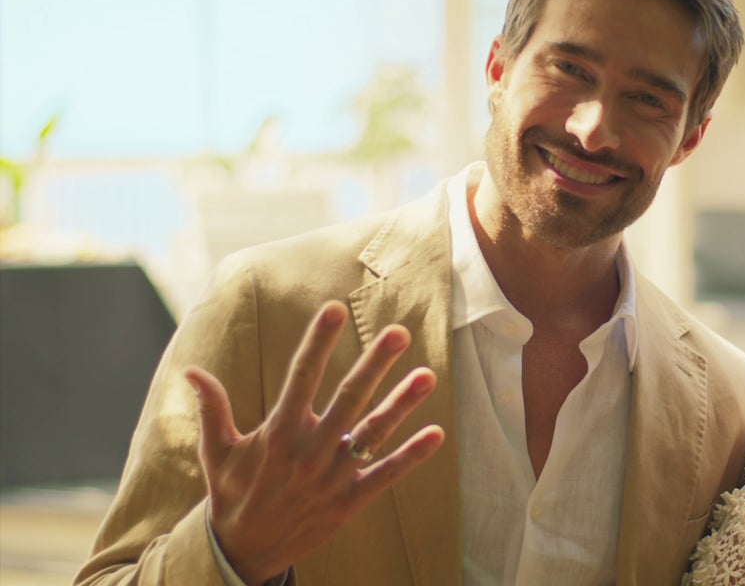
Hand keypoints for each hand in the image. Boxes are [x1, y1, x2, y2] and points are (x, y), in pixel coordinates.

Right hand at [184, 300, 444, 585]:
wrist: (242, 551)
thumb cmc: (231, 492)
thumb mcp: (217, 451)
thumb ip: (212, 408)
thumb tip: (191, 370)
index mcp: (278, 432)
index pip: (301, 376)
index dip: (318, 341)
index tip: (334, 309)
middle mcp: (309, 451)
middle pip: (348, 398)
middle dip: (374, 364)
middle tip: (398, 333)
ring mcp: (332, 477)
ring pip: (373, 434)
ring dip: (401, 404)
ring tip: (428, 375)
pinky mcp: (349, 501)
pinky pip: (385, 475)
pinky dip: (411, 456)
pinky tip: (436, 434)